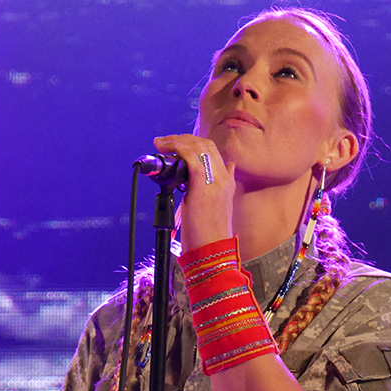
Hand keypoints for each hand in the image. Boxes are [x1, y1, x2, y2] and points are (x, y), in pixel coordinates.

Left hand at [153, 134, 235, 252]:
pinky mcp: (202, 191)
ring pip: (199, 149)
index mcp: (227, 183)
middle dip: (182, 138)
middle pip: (205, 145)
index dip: (192, 142)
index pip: (212, 151)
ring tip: (161, 143)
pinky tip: (168, 149)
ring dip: (177, 141)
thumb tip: (229, 167)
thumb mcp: (220, 206)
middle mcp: (223, 180)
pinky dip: (180, 149)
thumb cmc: (210, 234)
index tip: (175, 144)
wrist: (213, 252)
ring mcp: (215, 184)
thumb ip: (222, 186)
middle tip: (164, 141)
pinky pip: (193, 161)